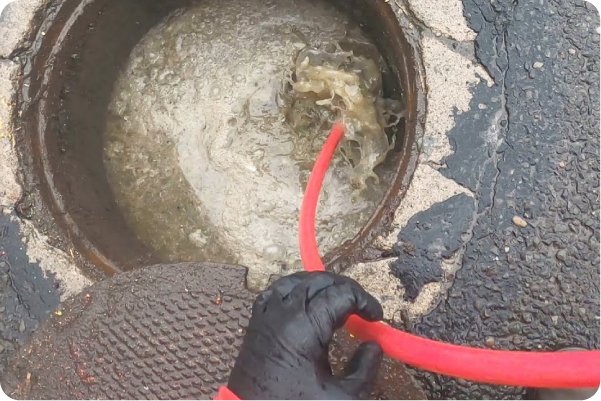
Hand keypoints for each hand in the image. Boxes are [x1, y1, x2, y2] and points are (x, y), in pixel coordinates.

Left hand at [228, 271, 383, 399]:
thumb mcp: (342, 398)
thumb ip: (364, 369)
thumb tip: (373, 346)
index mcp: (305, 326)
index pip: (341, 294)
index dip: (364, 301)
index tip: (377, 317)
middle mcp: (284, 312)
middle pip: (320, 281)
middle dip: (346, 289)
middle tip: (362, 309)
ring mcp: (267, 314)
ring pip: (297, 280)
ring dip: (321, 285)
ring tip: (339, 302)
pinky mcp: (256, 322)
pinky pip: (277, 290)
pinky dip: (295, 289)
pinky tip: (305, 301)